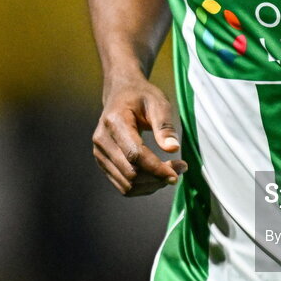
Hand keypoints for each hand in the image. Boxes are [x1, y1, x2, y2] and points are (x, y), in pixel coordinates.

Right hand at [92, 76, 186, 196]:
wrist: (120, 93)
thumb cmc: (141, 96)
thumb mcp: (158, 102)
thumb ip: (164, 126)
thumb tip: (173, 148)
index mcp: (114, 121)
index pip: (134, 155)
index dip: (156, 168)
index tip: (178, 172)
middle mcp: (102, 140)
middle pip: (131, 173)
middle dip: (158, 177)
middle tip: (181, 169)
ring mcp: (99, 153)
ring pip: (127, 184)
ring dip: (152, 185)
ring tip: (171, 172)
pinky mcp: (103, 162)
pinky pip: (123, 185)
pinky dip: (143, 186)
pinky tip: (157, 176)